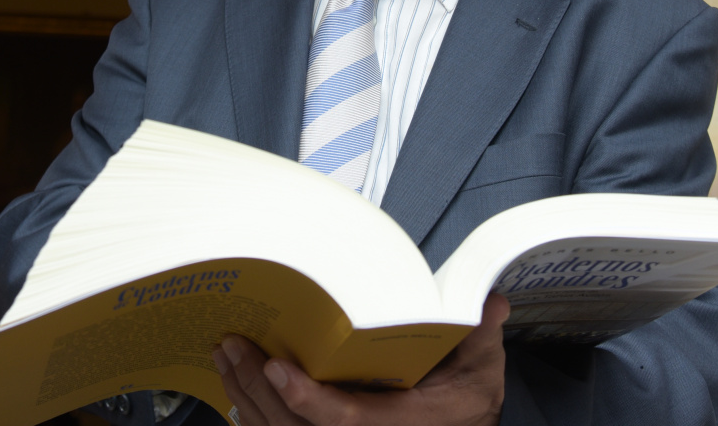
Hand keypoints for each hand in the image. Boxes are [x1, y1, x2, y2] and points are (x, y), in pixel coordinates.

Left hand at [212, 293, 509, 425]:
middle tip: (233, 345)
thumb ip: (480, 332)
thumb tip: (490, 303)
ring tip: (227, 355)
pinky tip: (236, 384)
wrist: (463, 422)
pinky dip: (254, 413)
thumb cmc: (467, 393)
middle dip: (258, 388)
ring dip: (246, 396)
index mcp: (406, 423)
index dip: (307, 399)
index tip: (276, 368)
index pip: (347, 419)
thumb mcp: (482, 363)